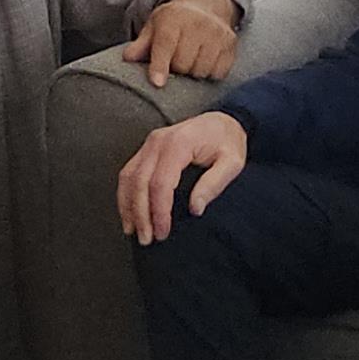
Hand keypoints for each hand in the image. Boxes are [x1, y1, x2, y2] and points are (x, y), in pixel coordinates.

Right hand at [117, 111, 249, 243]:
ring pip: (129, 177)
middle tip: (146, 238)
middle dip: (140, 214)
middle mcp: (159, 141)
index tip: (162, 231)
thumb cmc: (228, 141)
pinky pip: (129, 172)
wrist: (223, 121)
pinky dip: (126, 194)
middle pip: (140, 182)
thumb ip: (214, 184)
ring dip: (128, 206)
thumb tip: (196, 207)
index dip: (159, 211)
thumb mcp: (232, 162)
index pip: (161, 183)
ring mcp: (150, 143)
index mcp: (179, 143)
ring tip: (134, 230)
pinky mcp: (147, 148)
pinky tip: (129, 211)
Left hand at [121, 0, 239, 86]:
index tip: (158, 83)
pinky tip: (204, 62)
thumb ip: (141, 45)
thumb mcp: (154, 27)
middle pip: (183, 64)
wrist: (205, 5)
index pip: (166, 45)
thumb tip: (127, 59)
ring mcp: (217, 33)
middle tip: (175, 62)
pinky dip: (210, 73)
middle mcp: (198, 23)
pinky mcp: (231, 43)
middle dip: (176, 69)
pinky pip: (219, 72)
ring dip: (193, 73)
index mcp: (173, 18)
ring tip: (189, 61)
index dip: (160, 66)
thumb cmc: (173, 22)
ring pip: (201, 70)